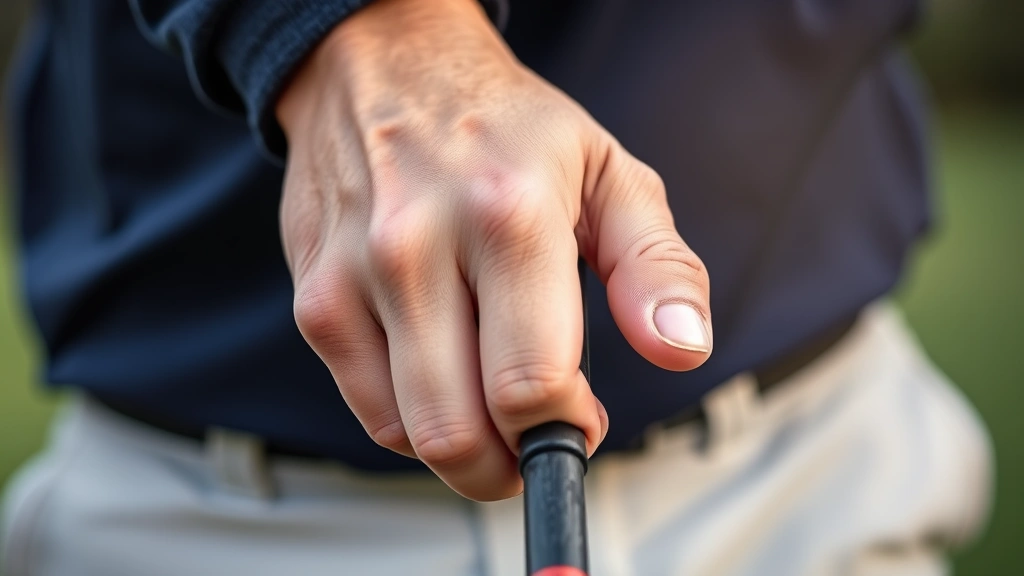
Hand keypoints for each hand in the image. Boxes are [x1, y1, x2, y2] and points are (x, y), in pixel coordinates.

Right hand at [276, 0, 711, 500]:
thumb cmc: (505, 126)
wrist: (386, 64)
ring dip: (466, 447)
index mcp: (509, 218)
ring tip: (493, 403)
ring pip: (411, 435)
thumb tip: (683, 348)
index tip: (580, 418)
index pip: (530, 386)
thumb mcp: (608, 174)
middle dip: (513, 464)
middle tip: (536, 435)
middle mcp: (417, 248)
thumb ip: (657, 267)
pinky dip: (416, 420)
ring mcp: (354, 276)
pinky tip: (446, 376)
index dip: (564, 430)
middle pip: (459, 433)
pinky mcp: (315, 296)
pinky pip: (370, 411)